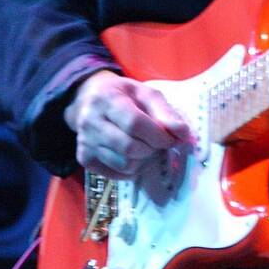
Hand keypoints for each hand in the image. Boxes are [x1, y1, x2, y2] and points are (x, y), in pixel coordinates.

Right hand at [63, 69, 194, 178]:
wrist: (89, 99)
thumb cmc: (123, 95)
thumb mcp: (145, 94)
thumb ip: (165, 112)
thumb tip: (183, 134)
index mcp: (106, 99)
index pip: (134, 123)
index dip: (158, 135)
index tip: (170, 138)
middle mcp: (90, 122)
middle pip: (129, 147)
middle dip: (152, 148)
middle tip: (158, 142)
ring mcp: (85, 142)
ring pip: (124, 164)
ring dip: (143, 160)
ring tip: (145, 146)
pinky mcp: (85, 159)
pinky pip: (116, 174)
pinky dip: (131, 168)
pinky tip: (132, 154)